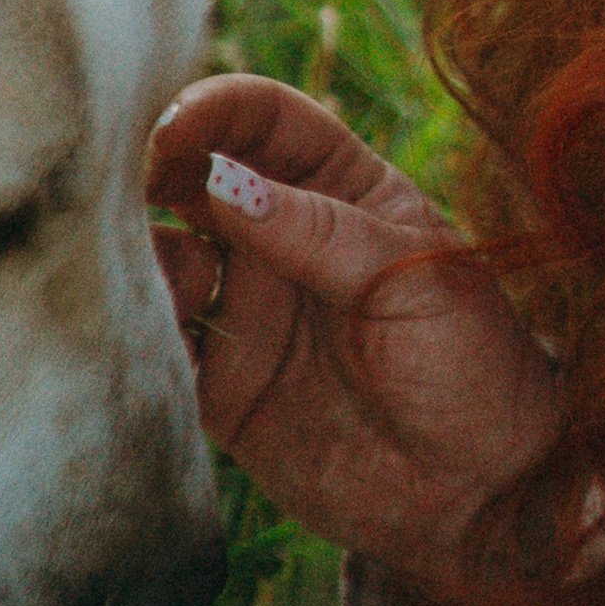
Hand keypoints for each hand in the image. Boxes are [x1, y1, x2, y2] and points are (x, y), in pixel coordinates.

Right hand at [147, 76, 559, 590]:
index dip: (214, 110)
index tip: (170, 130)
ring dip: (136, 256)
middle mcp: (281, 238)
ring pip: (162, 258)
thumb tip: (220, 181)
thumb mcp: (411, 280)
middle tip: (120, 196)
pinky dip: (132, 335)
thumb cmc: (473, 365)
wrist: (483, 495)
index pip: (265, 120)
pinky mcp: (220, 386)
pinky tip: (136, 340)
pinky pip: (157, 347)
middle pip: (193, 176)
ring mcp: (246, 309)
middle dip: (150, 174)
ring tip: (151, 282)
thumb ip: (317, 232)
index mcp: (340, 189)